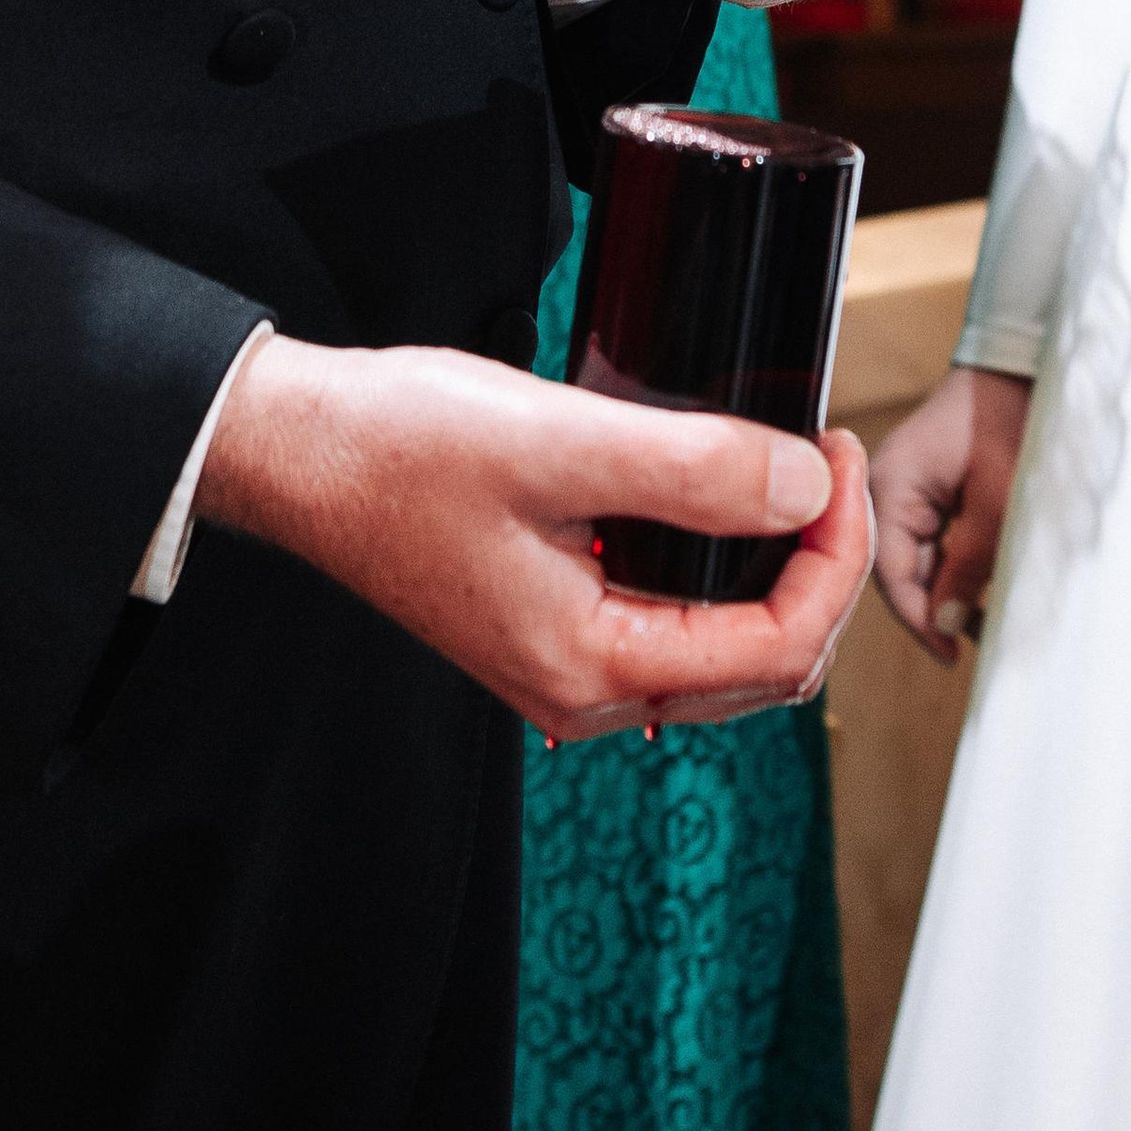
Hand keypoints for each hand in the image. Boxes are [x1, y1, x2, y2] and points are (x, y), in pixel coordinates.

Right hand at [198, 332, 873, 737]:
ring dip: (771, 573)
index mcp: (592, 665)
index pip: (778, 645)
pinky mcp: (545, 624)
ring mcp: (561, 663)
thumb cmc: (398, 447)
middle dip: (818, 569)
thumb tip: (803, 486)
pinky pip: (667, 623)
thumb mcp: (559, 441)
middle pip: (763, 667)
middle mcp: (582, 689)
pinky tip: (712, 497)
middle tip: (823, 461)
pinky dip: (713, 569)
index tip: (834, 454)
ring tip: (787, 473)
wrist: (295, 452)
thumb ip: (690, 469)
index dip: (835, 554)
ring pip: (719, 651)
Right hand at [869, 364, 1032, 662]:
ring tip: (985, 626)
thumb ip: (970, 565)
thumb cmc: (1008, 421)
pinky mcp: (923, 493)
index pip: (888, 572)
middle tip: (971, 647)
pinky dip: (953, 571)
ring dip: (947, 593)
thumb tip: (949, 624)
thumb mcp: (995, 502)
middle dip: (934, 610)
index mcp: (888, 486)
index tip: (950, 653)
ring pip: (915, 562)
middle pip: (897, 571)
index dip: (919, 619)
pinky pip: (929, 545)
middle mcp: (884, 490)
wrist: (1020, 370)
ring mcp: (902, 491)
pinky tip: (982, 594)